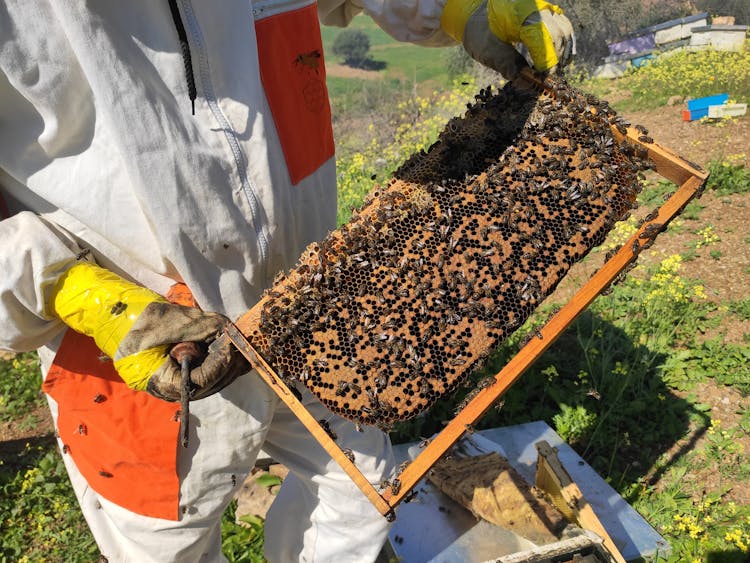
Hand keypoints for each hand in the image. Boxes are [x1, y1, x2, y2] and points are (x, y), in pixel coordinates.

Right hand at [49, 263, 247, 399]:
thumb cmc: (135, 320)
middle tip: (243, 344)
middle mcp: (171, 388)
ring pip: (211, 379)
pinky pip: (206, 369)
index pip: (201, 381)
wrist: (114, 318)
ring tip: (241, 345)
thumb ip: (200, 326)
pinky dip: (220, 358)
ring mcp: (176, 381)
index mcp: (162, 381)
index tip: (231, 345)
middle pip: (211, 383)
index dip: (220, 363)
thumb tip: (229, 329)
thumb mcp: (169, 320)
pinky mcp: (181, 371)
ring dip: (227, 362)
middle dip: (228, 364)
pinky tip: (232, 345)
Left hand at [442, 0, 573, 78]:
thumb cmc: (481, 34)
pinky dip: (564, 47)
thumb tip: (526, 84)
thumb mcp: (487, 51)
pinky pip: (564, 29)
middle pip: (557, 34)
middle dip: (554, 59)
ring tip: (551, 73)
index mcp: (518, 13)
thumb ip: (506, 66)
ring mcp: (544, 9)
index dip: (545, 60)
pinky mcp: (549, 15)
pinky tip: (558, 62)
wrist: (479, 19)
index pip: (540, 37)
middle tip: (546, 79)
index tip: (542, 78)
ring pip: (564, 31)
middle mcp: (535, 7)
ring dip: (562, 54)